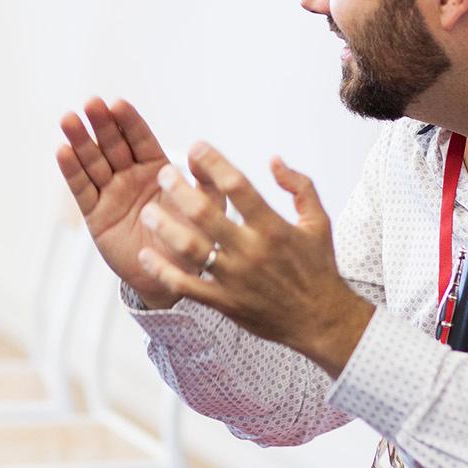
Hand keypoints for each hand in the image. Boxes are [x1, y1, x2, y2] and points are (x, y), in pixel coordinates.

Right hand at [56, 99, 214, 308]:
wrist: (174, 277)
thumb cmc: (194, 240)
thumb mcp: (209, 208)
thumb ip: (207, 180)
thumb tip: (199, 149)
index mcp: (156, 169)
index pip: (140, 139)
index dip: (128, 122)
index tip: (117, 103)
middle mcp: (130, 177)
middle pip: (112, 145)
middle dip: (102, 124)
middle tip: (91, 104)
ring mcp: (111, 194)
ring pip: (93, 163)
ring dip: (80, 141)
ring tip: (69, 121)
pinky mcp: (96, 215)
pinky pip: (83, 190)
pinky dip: (72, 171)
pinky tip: (63, 151)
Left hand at [139, 142, 372, 375]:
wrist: (321, 320)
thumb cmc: (318, 267)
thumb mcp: (319, 221)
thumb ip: (299, 186)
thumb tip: (273, 160)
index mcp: (273, 227)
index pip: (238, 186)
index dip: (214, 162)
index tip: (196, 147)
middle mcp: (251, 251)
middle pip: (206, 214)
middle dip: (179, 190)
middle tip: (163, 174)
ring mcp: (235, 279)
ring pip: (191, 249)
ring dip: (165, 227)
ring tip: (149, 211)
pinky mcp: (225, 303)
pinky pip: (187, 286)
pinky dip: (163, 271)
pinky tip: (146, 255)